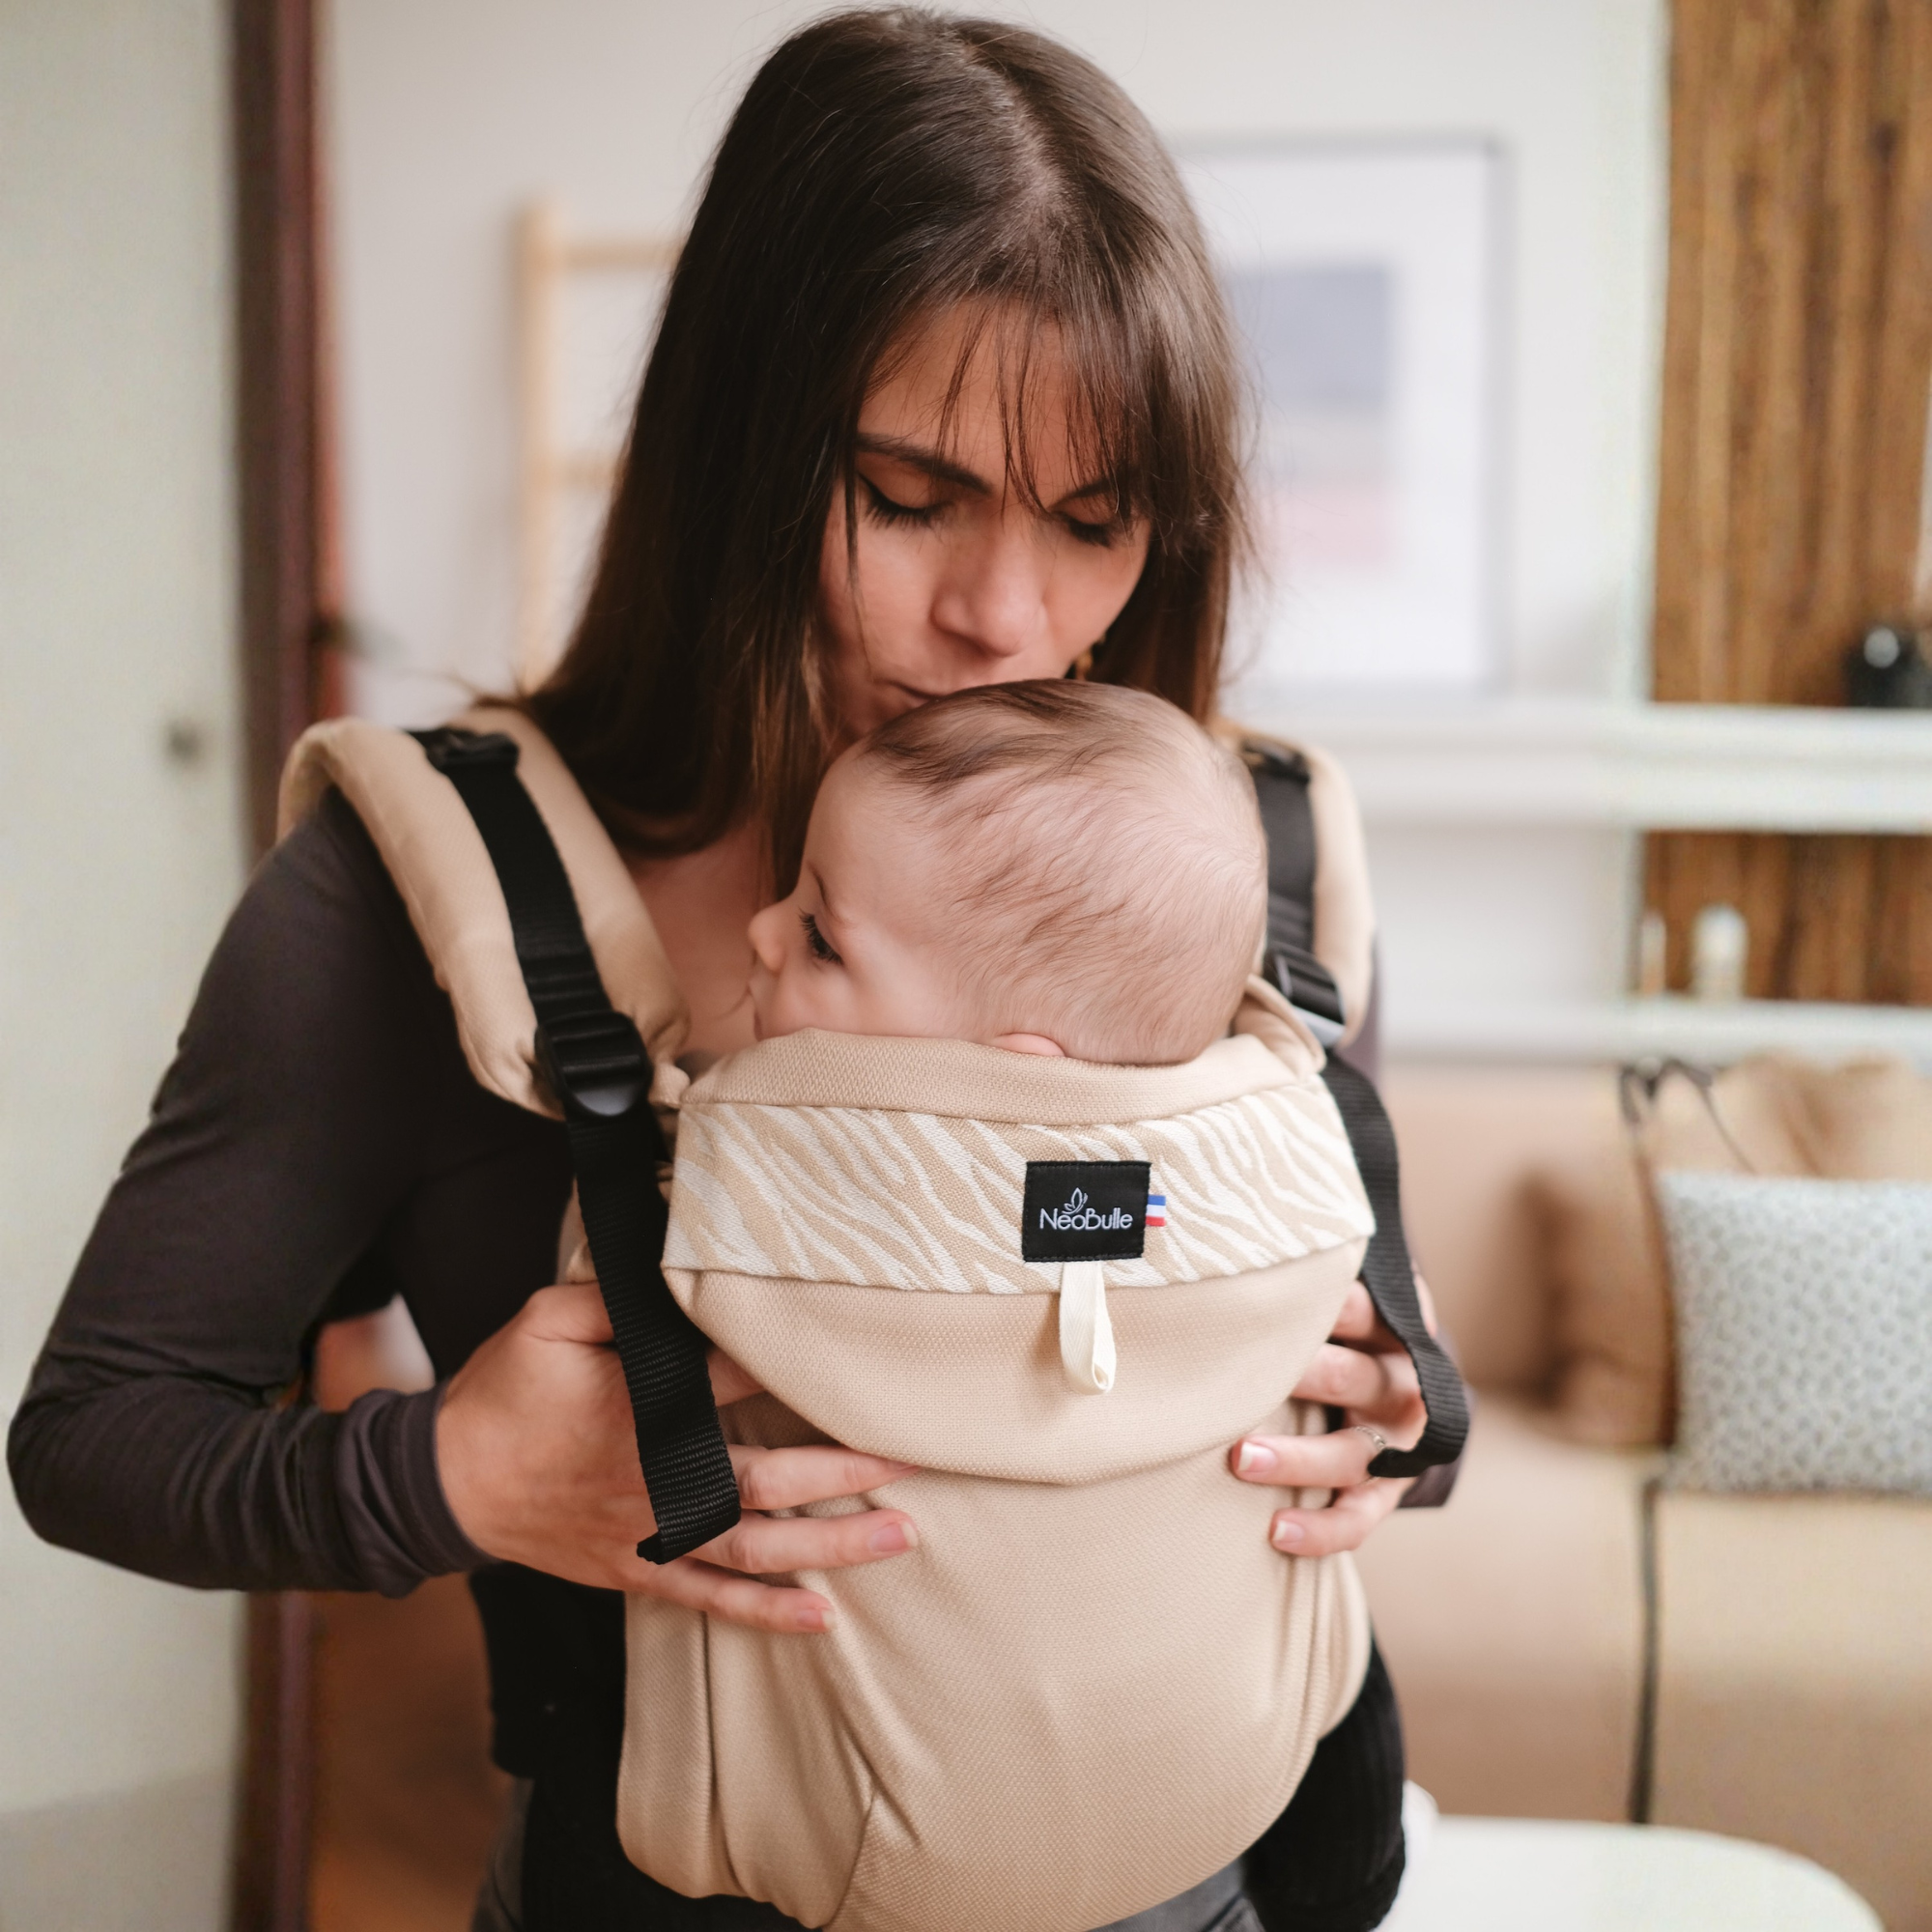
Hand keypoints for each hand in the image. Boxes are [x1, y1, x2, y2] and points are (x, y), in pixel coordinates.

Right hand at [436, 1282, 918, 1631]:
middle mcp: (654, 1485)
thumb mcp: (550, 1320)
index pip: (730, 1388)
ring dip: (830, 1547)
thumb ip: (619, 1302)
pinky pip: (712, 1601)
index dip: (792, 1376)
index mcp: (636, 1415)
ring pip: (754, 1551)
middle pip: (766, 1482)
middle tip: (912, 1461)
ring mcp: (649, 1538)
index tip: (856, 1370)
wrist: (447, 1483)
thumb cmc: (505, 1391)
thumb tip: (685, 1284)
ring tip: (898, 1537)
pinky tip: (822, 1618)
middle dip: (845, 1474)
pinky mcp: (639, 1574)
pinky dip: (767, 1614)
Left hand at [1228, 1279, 1433, 1555]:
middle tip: (1242, 1378)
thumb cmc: (1349, 1333)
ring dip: (1297, 1459)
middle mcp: (1402, 1386)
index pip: (1362, 1311)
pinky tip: (1278, 1533)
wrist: (1407, 1394)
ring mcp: (1398, 1445)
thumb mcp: (1351, 1299)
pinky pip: (1358, 1518)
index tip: (1274, 1300)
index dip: (1325, 1306)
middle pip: (1353, 1378)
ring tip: (1242, 1458)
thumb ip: (1312, 1275)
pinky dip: (1321, 1530)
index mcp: (1394, 1329)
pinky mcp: (1387, 1492)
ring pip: (1352, 1454)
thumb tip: (1240, 1232)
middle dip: (1301, 1378)